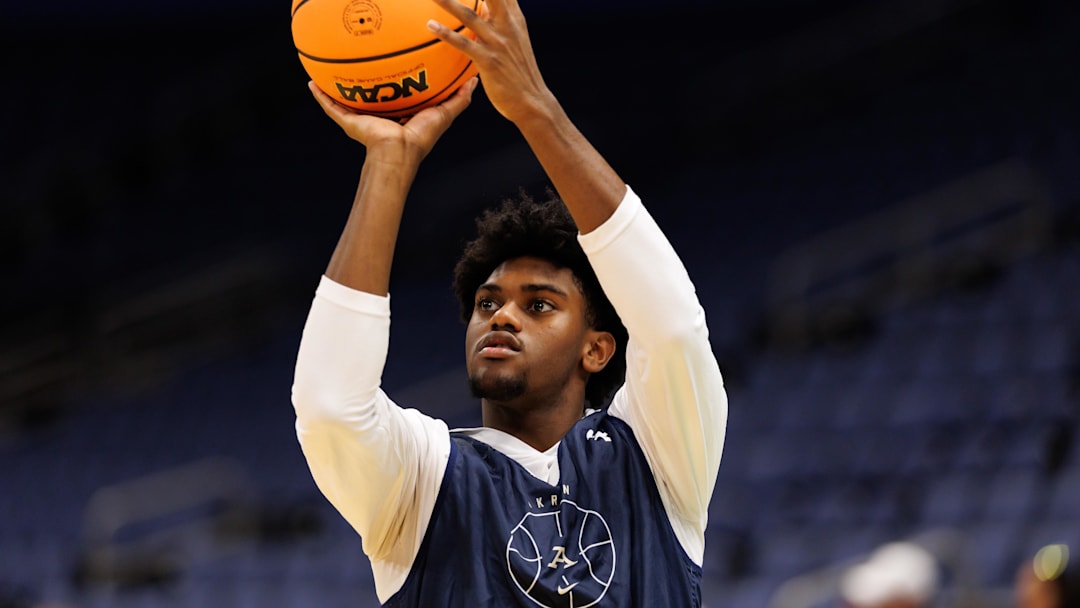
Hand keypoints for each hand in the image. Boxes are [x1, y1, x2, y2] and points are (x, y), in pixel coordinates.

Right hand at [307, 77, 477, 163]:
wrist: (398, 152)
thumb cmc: (421, 138)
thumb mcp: (444, 113)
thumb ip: (459, 99)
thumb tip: (472, 82)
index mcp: (400, 118)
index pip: (397, 99)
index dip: (397, 85)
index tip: (397, 70)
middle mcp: (379, 119)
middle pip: (371, 98)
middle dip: (367, 85)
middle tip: (364, 64)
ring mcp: (362, 120)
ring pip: (347, 101)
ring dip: (339, 88)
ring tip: (331, 70)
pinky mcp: (349, 122)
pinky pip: (331, 106)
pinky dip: (321, 96)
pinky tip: (312, 83)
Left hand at [427, 0, 553, 124]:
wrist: (532, 101)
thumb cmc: (518, 72)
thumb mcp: (513, 40)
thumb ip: (499, 20)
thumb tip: (482, 7)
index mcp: (514, 16)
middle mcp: (507, 24)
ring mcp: (498, 42)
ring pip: (469, 15)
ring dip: (448, 2)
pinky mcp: (489, 61)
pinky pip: (464, 44)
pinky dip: (446, 34)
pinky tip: (430, 26)